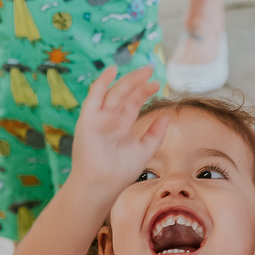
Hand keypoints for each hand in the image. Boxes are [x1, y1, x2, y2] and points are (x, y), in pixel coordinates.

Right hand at [71, 65, 168, 202]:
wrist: (102, 185)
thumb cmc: (121, 172)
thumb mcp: (144, 150)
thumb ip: (155, 134)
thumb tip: (167, 116)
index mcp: (122, 126)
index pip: (133, 103)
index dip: (144, 92)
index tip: (158, 83)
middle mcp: (110, 119)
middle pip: (125, 95)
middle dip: (137, 82)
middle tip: (151, 69)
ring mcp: (99, 118)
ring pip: (114, 93)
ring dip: (127, 80)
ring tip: (143, 70)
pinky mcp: (88, 119)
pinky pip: (94, 96)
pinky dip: (102, 82)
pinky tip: (112, 70)